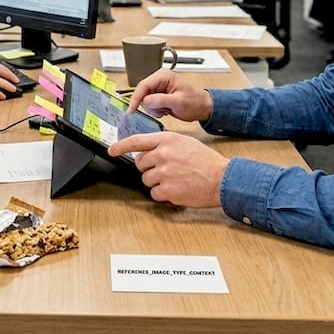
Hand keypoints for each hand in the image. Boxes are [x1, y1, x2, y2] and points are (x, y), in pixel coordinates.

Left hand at [107, 131, 227, 207]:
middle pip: (140, 164)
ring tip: (175, 179)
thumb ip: (165, 144)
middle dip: (149, 168)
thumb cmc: (206, 161)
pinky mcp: (167, 190)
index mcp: (167, 140)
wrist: (222, 178)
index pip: (137, 142)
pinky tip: (177, 189)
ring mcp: (164, 172)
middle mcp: (163, 154)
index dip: (121, 146)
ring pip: (146, 180)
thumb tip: (149, 151)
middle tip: (166, 170)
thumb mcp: (185, 143)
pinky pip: (154, 193)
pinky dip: (163, 194)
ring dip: (157, 182)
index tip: (111, 150)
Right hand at [126, 68, 211, 121]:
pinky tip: (165, 110)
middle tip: (162, 110)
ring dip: (154, 109)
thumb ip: (160, 100)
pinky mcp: (158, 95)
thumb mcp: (178, 102)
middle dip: (150, 105)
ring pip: (145, 100)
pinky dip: (155, 110)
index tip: (132, 110)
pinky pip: (149, 104)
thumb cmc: (195, 102)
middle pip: (142, 93)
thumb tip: (145, 100)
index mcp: (163, 76)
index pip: (143, 86)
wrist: (202, 107)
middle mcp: (159, 79)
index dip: (136, 98)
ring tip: (166, 109)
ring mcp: (158, 87)